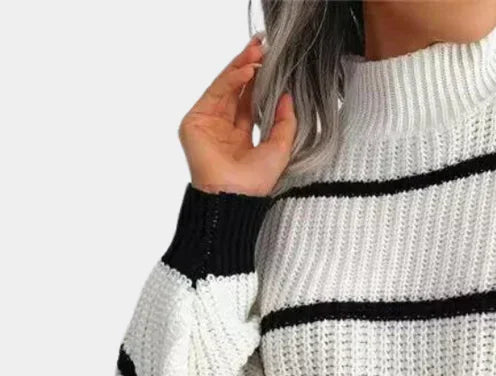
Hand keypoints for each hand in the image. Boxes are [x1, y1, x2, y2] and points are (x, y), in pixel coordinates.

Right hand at [178, 35, 297, 196]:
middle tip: (261, 46)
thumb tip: (287, 97)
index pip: (249, 102)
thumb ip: (285, 123)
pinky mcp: (195, 121)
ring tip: (257, 53)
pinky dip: (231, 80)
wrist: (235, 196)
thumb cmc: (256, 182)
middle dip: (248, 67)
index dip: (258, 82)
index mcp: (240, 138)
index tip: (270, 62)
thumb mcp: (280, 148)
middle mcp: (222, 129)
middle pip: (235, 91)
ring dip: (241, 68)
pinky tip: (248, 70)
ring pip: (225, 88)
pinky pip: (216, 94)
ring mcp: (207, 124)